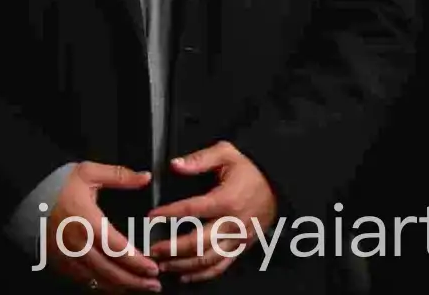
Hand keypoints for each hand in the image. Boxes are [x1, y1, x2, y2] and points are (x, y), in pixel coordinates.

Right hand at [45, 162, 161, 290]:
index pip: (117, 249)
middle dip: (134, 281)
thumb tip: (146, 177)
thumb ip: (120, 176)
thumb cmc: (60, 184)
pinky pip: (84, 281)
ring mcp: (68, 258)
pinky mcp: (61, 264)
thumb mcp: (90, 172)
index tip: (153, 268)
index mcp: (88, 222)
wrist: (30, 195)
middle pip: (110, 272)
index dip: (136, 262)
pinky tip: (116, 286)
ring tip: (140, 288)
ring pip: (98, 281)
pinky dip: (102, 286)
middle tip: (154, 285)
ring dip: (121, 287)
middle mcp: (78, 245)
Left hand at [147, 140, 277, 283]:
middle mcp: (232, 223)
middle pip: (198, 243)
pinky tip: (185, 276)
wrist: (277, 183)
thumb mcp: (226, 153)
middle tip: (152, 249)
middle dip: (172, 248)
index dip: (170, 214)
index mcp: (226, 199)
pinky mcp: (241, 247)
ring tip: (163, 264)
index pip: (192, 210)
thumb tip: (175, 165)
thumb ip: (199, 159)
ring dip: (183, 265)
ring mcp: (237, 239)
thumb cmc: (250, 168)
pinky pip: (221, 266)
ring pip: (207, 260)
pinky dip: (202, 275)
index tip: (152, 215)